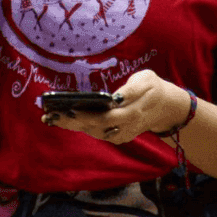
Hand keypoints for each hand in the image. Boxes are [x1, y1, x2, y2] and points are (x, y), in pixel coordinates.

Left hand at [41, 70, 188, 144]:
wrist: (167, 107)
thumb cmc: (153, 88)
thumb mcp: (147, 80)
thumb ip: (132, 90)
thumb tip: (115, 99)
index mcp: (133, 113)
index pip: (106, 118)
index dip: (87, 116)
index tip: (68, 110)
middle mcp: (125, 128)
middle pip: (94, 128)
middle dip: (71, 122)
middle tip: (50, 115)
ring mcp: (121, 134)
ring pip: (92, 132)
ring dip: (71, 126)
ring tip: (50, 117)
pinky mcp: (116, 135)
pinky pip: (95, 132)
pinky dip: (79, 127)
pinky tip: (63, 120)